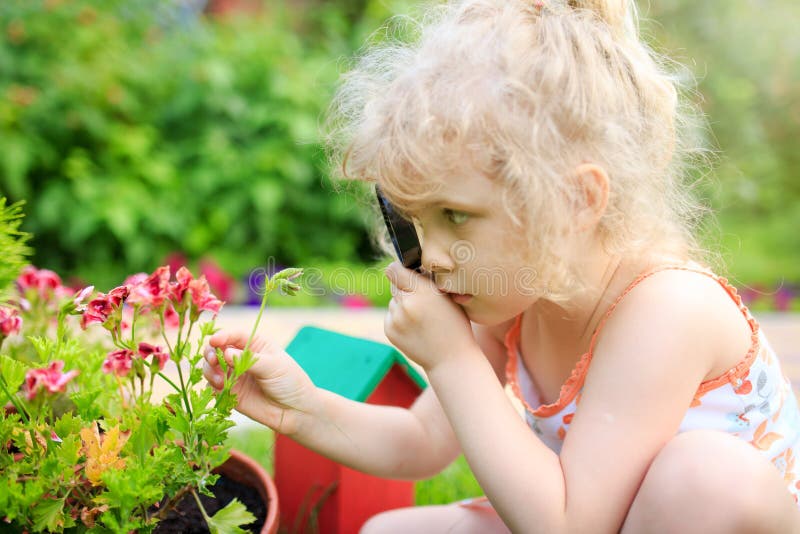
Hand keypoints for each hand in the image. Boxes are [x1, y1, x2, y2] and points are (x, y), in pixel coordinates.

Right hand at [203, 331, 318, 435]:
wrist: (295, 409)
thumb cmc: (289, 381)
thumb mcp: (274, 366)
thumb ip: (250, 360)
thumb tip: (226, 353)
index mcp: (255, 344)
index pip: (234, 335)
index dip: (222, 336)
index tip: (214, 341)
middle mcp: (241, 357)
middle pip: (216, 349)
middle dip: (210, 352)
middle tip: (213, 360)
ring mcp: (234, 375)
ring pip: (210, 367)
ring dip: (209, 370)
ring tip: (219, 379)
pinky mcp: (230, 392)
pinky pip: (212, 386)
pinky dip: (211, 385)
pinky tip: (221, 388)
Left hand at [384, 261, 477, 370]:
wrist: (451, 358)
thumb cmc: (455, 324)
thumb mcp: (447, 296)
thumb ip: (427, 280)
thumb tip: (407, 267)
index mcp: (423, 291)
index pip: (395, 270)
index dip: (399, 269)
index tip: (403, 271)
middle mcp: (406, 304)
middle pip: (394, 284)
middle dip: (404, 287)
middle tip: (421, 299)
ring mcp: (396, 319)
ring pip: (393, 300)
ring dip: (403, 303)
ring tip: (421, 317)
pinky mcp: (390, 330)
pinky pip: (391, 315)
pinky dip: (400, 318)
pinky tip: (415, 327)